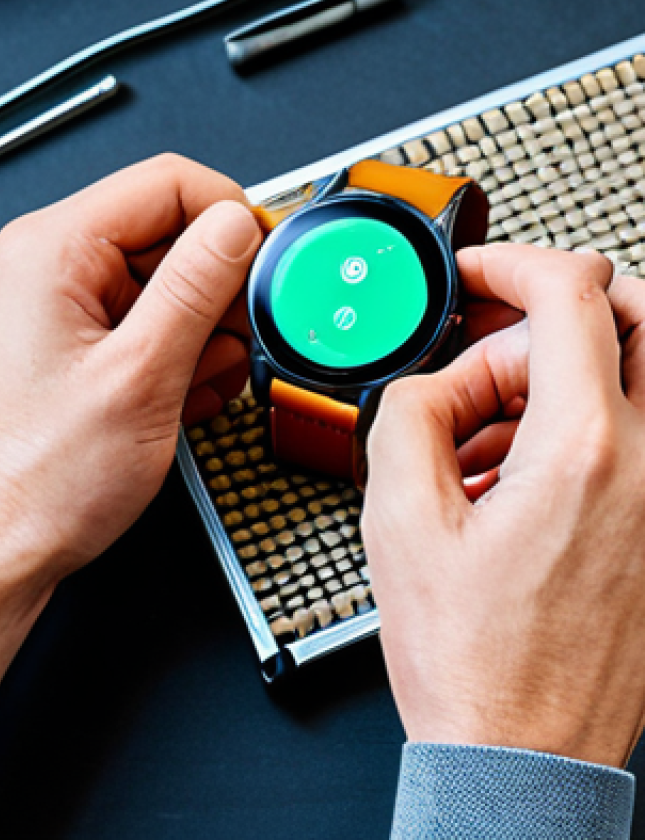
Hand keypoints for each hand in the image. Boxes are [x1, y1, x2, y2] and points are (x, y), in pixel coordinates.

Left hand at [0, 154, 261, 580]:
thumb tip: (239, 226)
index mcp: (53, 249)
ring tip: (196, 385)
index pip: (169, 181)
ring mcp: (67, 304)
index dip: (232, 216)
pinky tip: (178, 399)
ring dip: (204, 331)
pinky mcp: (82, 341)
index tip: (267, 263)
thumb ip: (196, 289)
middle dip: (219, 288)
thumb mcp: (140, 377)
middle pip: (172, 231)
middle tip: (237, 338)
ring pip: (170, 282)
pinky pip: (152, 322)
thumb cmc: (37, 480)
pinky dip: (181, 356)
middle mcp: (52, 264)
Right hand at [362, 243, 644, 767]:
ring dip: (559, 375)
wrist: (519, 755)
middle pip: (639, 316)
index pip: (572, 296)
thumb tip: (434, 378)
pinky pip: (639, 436)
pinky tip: (509, 474)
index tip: (475, 274)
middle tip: (493, 336)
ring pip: (641, 376)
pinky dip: (578, 424)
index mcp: (586, 454)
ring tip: (481, 433)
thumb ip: (409, 410)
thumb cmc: (469, 660)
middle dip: (558, 308)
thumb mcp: (399, 518)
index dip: (511, 264)